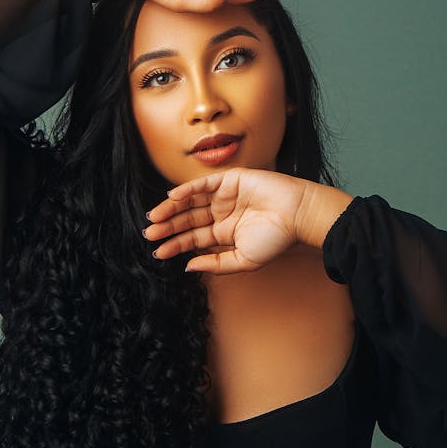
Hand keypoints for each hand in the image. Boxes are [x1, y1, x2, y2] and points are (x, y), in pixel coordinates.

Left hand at [143, 167, 313, 273]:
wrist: (297, 215)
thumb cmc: (277, 238)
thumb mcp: (244, 260)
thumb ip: (216, 264)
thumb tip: (189, 267)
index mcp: (225, 233)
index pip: (194, 238)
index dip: (175, 244)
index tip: (157, 253)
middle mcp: (222, 214)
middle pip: (188, 220)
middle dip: (168, 227)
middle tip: (149, 234)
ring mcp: (224, 196)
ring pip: (190, 202)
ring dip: (171, 210)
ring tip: (154, 219)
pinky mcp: (229, 180)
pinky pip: (202, 185)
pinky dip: (186, 190)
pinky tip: (171, 199)